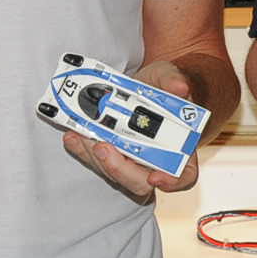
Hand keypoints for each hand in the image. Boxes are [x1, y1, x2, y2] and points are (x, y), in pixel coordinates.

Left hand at [62, 60, 206, 201]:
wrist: (137, 85)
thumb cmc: (158, 85)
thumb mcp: (166, 75)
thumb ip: (172, 79)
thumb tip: (180, 87)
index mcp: (180, 146)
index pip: (183, 176)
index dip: (171, 181)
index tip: (155, 177)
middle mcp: (155, 160)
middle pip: (140, 181)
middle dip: (119, 168)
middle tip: (104, 147)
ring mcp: (130, 161)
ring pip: (113, 174)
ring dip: (96, 158)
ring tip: (83, 134)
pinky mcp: (109, 156)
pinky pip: (95, 162)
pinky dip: (82, 150)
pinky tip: (73, 135)